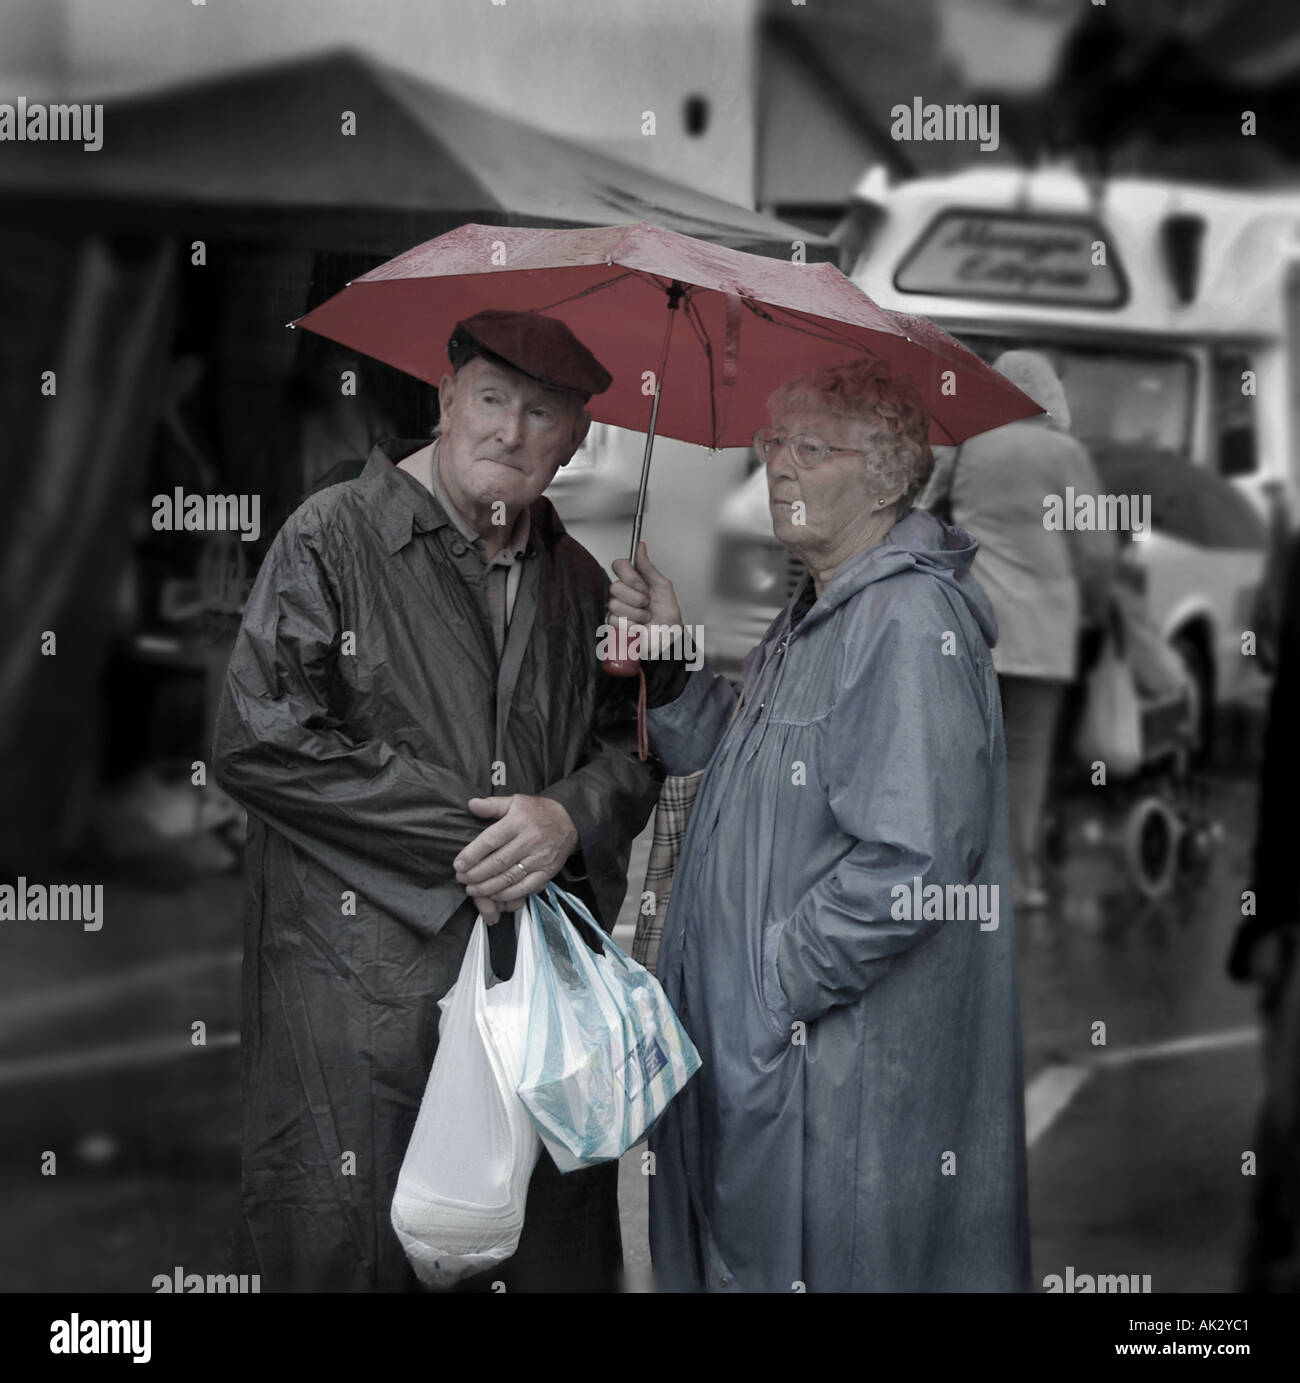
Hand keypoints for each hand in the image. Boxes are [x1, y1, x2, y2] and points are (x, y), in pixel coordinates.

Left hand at [454, 794, 579, 920]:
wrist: (570, 821)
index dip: (472, 854)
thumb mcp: (515, 801)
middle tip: (461, 878)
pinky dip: (507, 894)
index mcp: (519, 821)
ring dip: (487, 887)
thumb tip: (471, 804)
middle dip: (476, 874)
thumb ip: (492, 805)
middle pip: (498, 862)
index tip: (458, 864)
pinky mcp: (547, 871)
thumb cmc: (537, 811)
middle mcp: (529, 840)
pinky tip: (493, 894)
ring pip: (509, 877)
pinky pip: (525, 887)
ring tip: (472, 889)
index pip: (491, 840)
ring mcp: (540, 858)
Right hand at [609, 541, 683, 630]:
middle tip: (647, 604)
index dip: (631, 577)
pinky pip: (614, 619)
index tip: (643, 586)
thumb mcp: (663, 586)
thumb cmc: (668, 616)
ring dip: (636, 613)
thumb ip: (648, 567)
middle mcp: (624, 592)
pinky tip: (638, 626)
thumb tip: (640, 546)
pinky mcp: (613, 623)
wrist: (668, 637)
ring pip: (614, 604)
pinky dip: (631, 624)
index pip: (619, 565)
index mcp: (634, 580)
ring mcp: (617, 608)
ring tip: (645, 616)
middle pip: (615, 586)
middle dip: (636, 597)